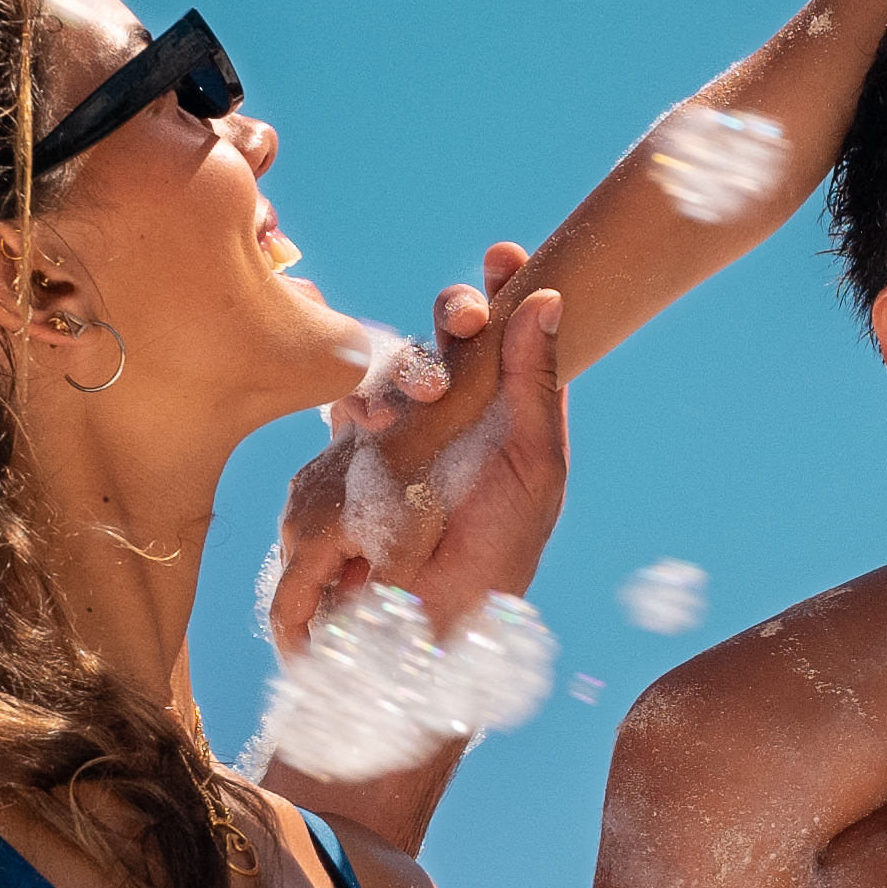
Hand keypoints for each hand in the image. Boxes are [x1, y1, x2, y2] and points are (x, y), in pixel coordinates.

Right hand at [307, 244, 571, 626]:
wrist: (441, 631)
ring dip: (404, 364)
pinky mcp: (334, 474)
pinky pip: (340, 421)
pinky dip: (358, 410)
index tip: (504, 256)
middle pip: (430, 335)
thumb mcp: (537, 469)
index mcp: (480, 402)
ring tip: (435, 374)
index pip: (482, 330)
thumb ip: (539, 385)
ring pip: (382, 371)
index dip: (493, 286)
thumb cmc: (499, 552)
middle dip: (450, 313)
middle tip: (472, 314)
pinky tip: (374, 419)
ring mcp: (374, 441)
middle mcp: (423, 413)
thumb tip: (552, 296)